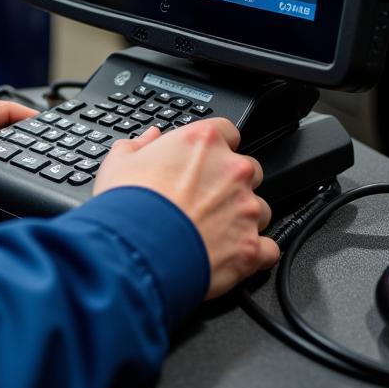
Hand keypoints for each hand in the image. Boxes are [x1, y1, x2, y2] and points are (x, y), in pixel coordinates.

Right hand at [94, 119, 278, 297]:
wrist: (136, 251)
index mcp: (204, 141)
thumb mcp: (120, 162)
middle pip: (248, 169)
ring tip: (215, 233)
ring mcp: (246, 208)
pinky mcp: (251, 247)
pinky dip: (254, 254)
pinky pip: (268, 249)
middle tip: (206, 200)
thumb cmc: (128, 206)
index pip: (228, 131)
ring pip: (261, 209)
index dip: (217, 147)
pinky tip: (233, 256)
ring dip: (243, 219)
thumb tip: (150, 138)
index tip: (207, 161)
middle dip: (232, 184)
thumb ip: (139, 145)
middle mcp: (232, 169)